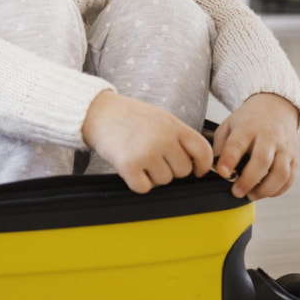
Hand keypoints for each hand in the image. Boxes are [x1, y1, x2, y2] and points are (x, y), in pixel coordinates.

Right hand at [82, 91, 214, 193]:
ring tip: (139, 158)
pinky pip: (144, 188)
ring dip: (152, 176)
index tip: (198, 170)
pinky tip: (131, 168)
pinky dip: (138, 182)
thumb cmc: (127, 116)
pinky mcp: (128, 165)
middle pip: (183, 171)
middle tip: (154, 158)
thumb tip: (195, 162)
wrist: (96, 112)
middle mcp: (162, 138)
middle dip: (170, 169)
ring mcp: (145, 152)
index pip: (202, 151)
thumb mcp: (160, 118)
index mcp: (173, 125)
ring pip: (164, 181)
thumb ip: (178, 136)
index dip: (203, 165)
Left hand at [212, 92, 299, 199]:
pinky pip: (290, 178)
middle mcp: (268, 137)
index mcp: (248, 127)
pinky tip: (265, 192)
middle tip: (236, 192)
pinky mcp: (294, 156)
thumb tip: (215, 169)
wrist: (276, 107)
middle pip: (262, 161)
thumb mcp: (229, 125)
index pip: (237, 144)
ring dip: (265, 189)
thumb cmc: (248, 120)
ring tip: (251, 195)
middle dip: (248, 181)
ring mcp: (284, 147)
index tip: (222, 173)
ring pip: (280, 173)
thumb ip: (220, 145)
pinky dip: (279, 190)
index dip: (229, 160)